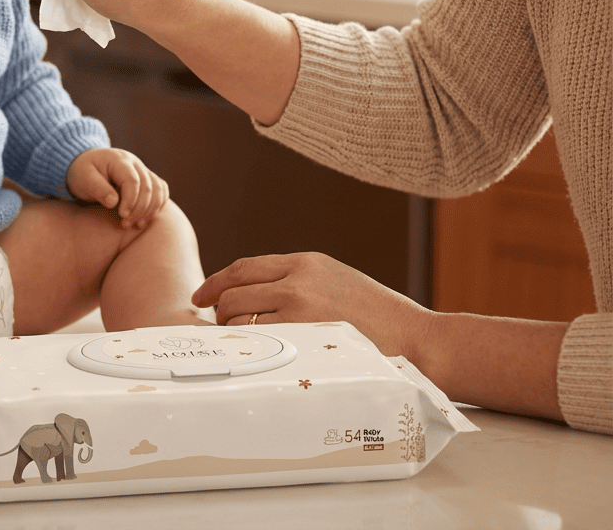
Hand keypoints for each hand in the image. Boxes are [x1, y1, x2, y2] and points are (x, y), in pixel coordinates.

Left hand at [67, 147, 169, 229]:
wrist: (86, 165)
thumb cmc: (82, 172)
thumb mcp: (83, 179)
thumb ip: (98, 188)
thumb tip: (114, 203)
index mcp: (119, 160)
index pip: (132, 180)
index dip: (131, 200)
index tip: (122, 215)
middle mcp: (135, 163)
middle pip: (148, 187)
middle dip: (140, 209)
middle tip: (125, 224)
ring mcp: (143, 170)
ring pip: (159, 189)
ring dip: (151, 209)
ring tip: (136, 225)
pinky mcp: (147, 179)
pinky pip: (161, 191)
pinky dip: (157, 206)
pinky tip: (145, 219)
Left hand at [191, 252, 431, 359]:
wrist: (417, 338)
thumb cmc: (378, 317)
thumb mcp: (335, 281)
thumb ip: (297, 281)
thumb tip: (253, 296)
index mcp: (305, 262)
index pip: (245, 267)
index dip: (217, 282)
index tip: (202, 296)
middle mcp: (299, 279)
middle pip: (236, 292)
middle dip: (220, 312)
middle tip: (220, 328)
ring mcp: (301, 307)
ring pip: (241, 318)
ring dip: (232, 333)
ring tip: (242, 346)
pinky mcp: (305, 335)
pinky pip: (259, 340)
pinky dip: (248, 348)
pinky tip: (253, 356)